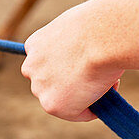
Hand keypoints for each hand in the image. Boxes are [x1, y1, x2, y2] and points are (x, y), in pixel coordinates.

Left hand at [21, 0, 122, 121]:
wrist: (103, 35)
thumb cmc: (100, 24)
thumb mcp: (82, 27)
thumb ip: (77, 43)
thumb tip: (89, 56)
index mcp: (35, 45)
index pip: (47, 63)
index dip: (69, 66)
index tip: (86, 66)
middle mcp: (31, 67)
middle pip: (52, 84)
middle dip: (73, 84)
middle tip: (98, 77)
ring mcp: (40, 87)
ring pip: (64, 100)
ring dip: (84, 96)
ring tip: (106, 81)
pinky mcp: (53, 105)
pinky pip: (78, 114)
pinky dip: (93, 109)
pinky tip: (106, 92)